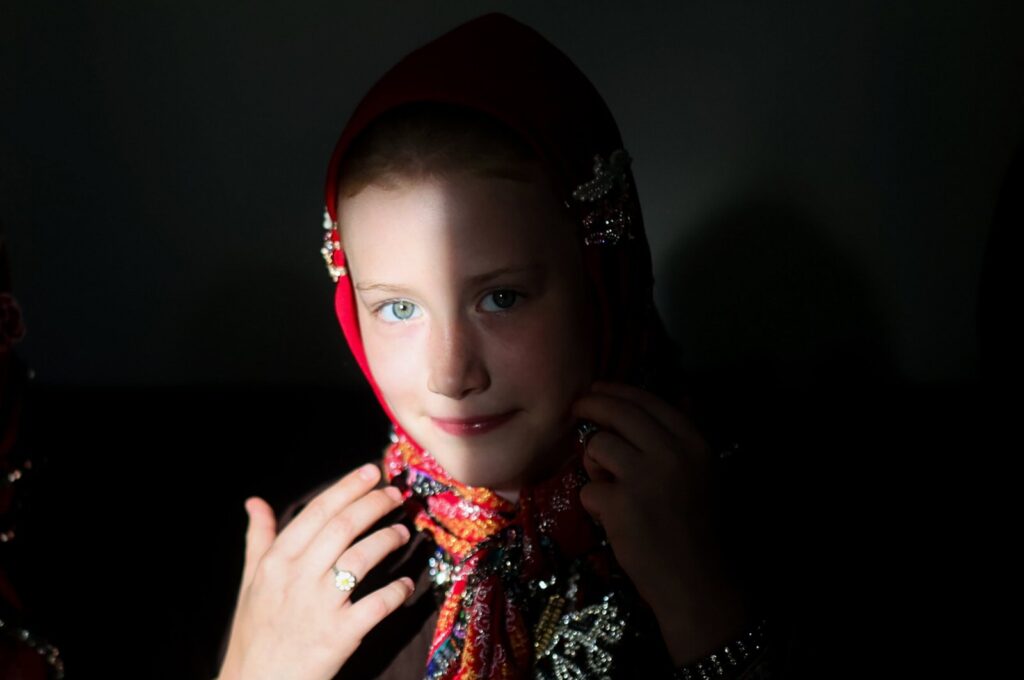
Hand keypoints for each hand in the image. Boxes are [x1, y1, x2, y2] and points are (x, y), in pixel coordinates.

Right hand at [218, 464, 414, 679]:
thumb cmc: (256, 632)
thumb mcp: (251, 582)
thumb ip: (259, 539)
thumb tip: (255, 501)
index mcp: (276, 561)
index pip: (317, 512)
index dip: (348, 487)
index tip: (372, 471)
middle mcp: (296, 578)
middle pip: (343, 527)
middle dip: (374, 504)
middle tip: (396, 494)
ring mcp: (319, 607)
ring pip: (362, 558)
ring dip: (389, 540)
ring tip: (404, 532)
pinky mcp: (339, 636)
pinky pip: (376, 605)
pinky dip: (397, 592)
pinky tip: (407, 584)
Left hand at [572, 380, 749, 663]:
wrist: (696, 580)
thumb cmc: (698, 528)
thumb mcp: (705, 472)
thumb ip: (685, 436)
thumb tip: (681, 390)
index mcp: (694, 443)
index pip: (648, 401)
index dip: (617, 391)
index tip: (598, 389)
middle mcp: (671, 453)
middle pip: (617, 413)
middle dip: (590, 405)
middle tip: (577, 408)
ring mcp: (643, 477)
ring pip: (597, 446)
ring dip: (593, 465)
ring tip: (609, 486)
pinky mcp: (618, 504)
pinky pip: (587, 489)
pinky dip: (593, 504)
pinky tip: (611, 518)